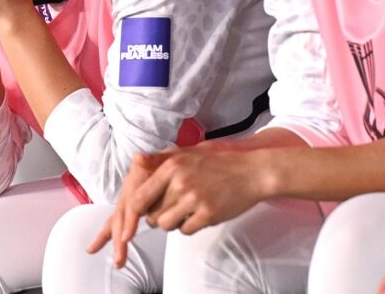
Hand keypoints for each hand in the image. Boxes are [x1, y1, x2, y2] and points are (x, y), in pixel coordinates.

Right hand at [88, 151, 170, 267]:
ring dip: (117, 241)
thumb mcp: (167, 158)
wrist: (180, 158)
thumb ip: (153, 159)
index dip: (128, 221)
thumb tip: (139, 158)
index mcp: (136, 181)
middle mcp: (130, 191)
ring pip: (119, 220)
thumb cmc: (177, 161)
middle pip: (120, 217)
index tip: (127, 238)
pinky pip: (122, 218)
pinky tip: (119, 246)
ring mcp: (131, 198)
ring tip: (118, 262)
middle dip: (118, 239)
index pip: (129, 205)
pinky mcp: (137, 204)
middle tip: (119, 260)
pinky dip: (115, 231)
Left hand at [133, 142, 266, 235]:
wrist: (252, 172)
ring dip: (172, 222)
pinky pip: (185, 230)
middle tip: (170, 209)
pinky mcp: (208, 214)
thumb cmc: (219, 162)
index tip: (133, 221)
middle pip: (152, 215)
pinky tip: (198, 215)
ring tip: (185, 211)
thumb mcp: (187, 153)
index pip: (139, 197)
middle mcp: (180, 182)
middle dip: (157, 216)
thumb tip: (136, 159)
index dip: (133, 213)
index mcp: (171, 167)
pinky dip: (189, 226)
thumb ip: (160, 159)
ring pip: (166, 225)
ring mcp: (194, 199)